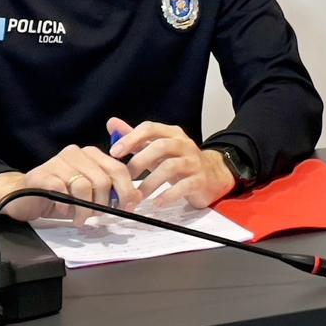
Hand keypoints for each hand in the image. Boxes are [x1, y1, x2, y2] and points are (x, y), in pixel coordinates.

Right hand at [0, 143, 141, 224]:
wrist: (24, 196)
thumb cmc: (61, 196)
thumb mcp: (91, 194)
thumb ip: (111, 192)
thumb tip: (135, 199)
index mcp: (92, 155)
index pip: (118, 169)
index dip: (126, 190)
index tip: (127, 208)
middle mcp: (77, 153)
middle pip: (102, 179)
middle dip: (103, 203)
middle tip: (96, 216)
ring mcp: (58, 162)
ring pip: (83, 186)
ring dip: (84, 209)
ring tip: (79, 218)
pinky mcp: (42, 175)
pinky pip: (61, 190)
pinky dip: (66, 206)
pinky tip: (64, 211)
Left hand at [107, 117, 236, 207]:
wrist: (212, 176)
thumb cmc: (179, 161)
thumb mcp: (157, 147)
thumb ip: (135, 138)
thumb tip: (112, 124)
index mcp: (172, 134)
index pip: (150, 128)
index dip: (131, 138)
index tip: (114, 152)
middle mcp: (184, 144)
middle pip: (160, 146)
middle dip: (139, 161)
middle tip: (125, 177)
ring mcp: (193, 162)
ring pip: (170, 166)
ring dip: (150, 182)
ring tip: (137, 195)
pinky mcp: (200, 180)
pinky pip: (184, 186)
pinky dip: (168, 195)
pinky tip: (157, 202)